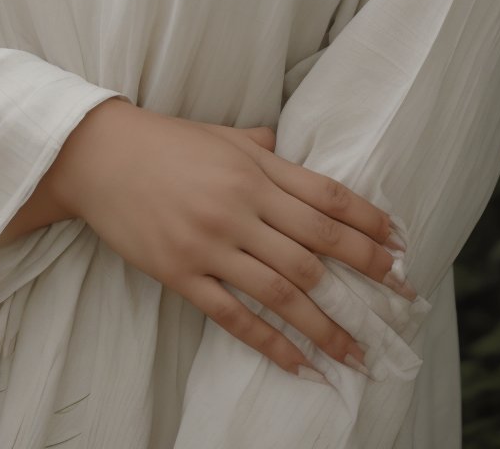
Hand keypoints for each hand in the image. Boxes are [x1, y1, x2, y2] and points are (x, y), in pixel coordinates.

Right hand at [49, 101, 407, 377]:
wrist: (97, 156)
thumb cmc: (163, 142)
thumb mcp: (219, 136)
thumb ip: (260, 147)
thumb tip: (287, 147)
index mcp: (255, 169)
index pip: (327, 199)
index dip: (368, 223)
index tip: (400, 245)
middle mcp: (240, 206)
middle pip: (316, 248)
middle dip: (366, 273)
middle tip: (402, 297)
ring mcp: (211, 243)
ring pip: (284, 290)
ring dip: (327, 325)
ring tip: (357, 352)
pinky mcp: (181, 273)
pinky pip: (235, 315)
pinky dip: (272, 343)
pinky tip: (299, 363)